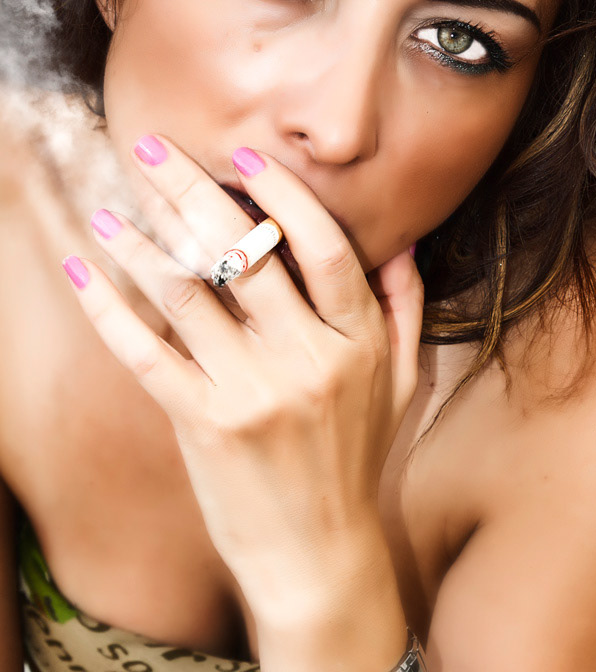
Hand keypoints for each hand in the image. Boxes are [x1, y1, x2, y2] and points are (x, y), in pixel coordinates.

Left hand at [62, 136, 423, 652]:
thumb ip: (403, 306)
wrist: (317, 554)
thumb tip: (402, 238)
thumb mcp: (401, 381)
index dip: (283, 194)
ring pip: (188, 292)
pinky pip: (147, 352)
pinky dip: (110, 307)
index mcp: (359, 342)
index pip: (325, 248)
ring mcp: (253, 393)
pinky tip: (84, 268)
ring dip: (141, 240)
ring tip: (112, 201)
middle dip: (193, 191)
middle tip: (154, 148)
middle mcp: (309, 360)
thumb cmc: (357, 458)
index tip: (242, 156)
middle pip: (247, 253)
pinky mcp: (204, 425)